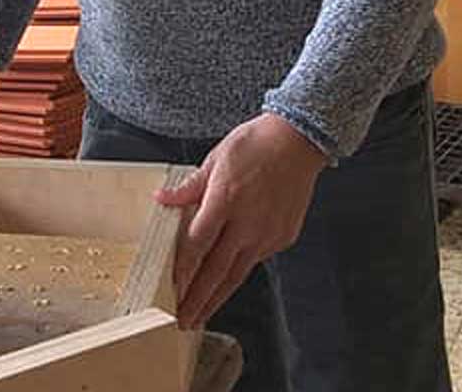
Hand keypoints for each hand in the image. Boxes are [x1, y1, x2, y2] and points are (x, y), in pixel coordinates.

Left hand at [154, 112, 327, 328]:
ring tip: (202, 315)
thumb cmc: (256, 144)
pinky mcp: (283, 237)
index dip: (183, 271)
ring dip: (217, 297)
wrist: (299, 140)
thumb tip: (162, 200)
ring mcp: (268, 233)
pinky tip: (225, 282)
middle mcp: (248, 223)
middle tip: (183, 321)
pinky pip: (256, 259)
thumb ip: (189, 187)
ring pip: (238, 273)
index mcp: (226, 200)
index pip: (197, 244)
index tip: (171, 291)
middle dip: (198, 299)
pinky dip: (238, 273)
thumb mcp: (216, 158)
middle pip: (217, 270)